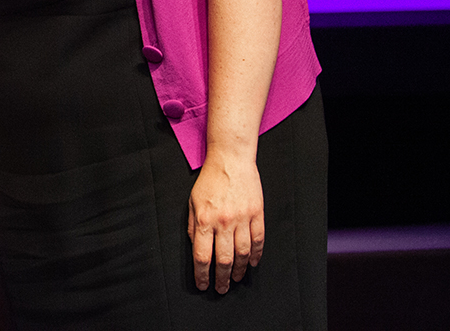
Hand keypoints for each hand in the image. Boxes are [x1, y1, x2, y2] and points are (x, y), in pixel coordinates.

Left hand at [187, 152, 265, 292]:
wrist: (230, 160)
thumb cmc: (209, 180)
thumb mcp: (192, 202)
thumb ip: (192, 225)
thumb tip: (195, 247)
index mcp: (204, 220)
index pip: (202, 255)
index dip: (202, 274)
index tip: (202, 284)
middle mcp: (223, 222)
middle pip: (222, 259)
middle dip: (220, 278)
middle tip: (220, 289)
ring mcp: (242, 219)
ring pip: (242, 254)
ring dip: (238, 270)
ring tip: (234, 279)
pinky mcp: (257, 214)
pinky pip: (258, 241)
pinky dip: (255, 255)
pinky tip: (251, 263)